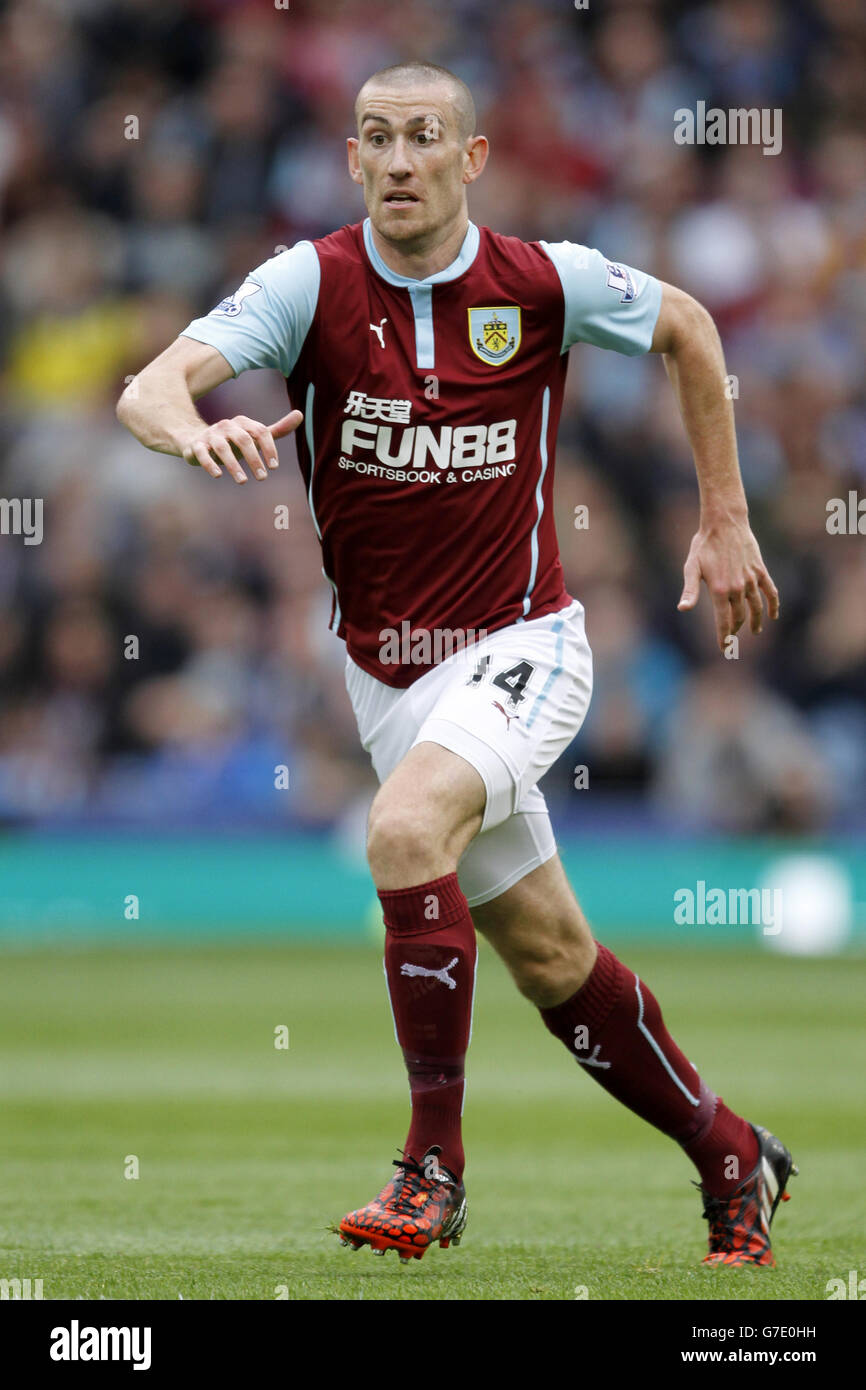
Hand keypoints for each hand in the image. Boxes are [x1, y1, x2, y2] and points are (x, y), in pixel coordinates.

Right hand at [180, 410, 302, 482]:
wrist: (198, 441)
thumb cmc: (233, 441)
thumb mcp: (255, 435)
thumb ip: (277, 429)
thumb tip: (300, 414)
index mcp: (243, 423)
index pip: (260, 431)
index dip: (269, 449)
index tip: (274, 467)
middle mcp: (227, 426)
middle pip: (243, 440)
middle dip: (254, 459)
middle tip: (263, 478)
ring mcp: (210, 435)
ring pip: (222, 448)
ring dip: (233, 465)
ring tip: (243, 481)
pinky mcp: (196, 446)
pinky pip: (202, 453)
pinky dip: (209, 464)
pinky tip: (218, 475)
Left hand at [678, 517, 779, 650]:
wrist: (724, 523)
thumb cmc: (704, 545)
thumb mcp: (691, 567)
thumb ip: (690, 590)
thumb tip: (682, 608)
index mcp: (719, 590)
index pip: (723, 621)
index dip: (724, 636)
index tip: (724, 648)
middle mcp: (737, 588)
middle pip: (739, 616)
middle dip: (735, 629)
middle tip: (732, 638)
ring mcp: (750, 580)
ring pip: (756, 607)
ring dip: (755, 621)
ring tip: (755, 631)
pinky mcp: (760, 571)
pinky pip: (770, 591)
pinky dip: (773, 604)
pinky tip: (773, 615)